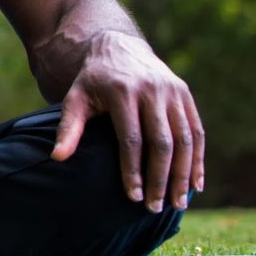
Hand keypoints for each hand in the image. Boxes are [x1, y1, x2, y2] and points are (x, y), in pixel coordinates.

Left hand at [50, 30, 204, 212]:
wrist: (117, 47)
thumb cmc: (93, 81)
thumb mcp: (75, 98)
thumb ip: (68, 128)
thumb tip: (57, 158)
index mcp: (122, 91)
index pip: (130, 139)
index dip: (133, 170)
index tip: (133, 198)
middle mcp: (152, 90)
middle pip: (162, 142)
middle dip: (160, 179)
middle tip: (155, 209)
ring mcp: (172, 91)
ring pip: (184, 139)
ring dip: (183, 174)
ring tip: (178, 203)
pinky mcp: (185, 94)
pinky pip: (196, 131)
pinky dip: (197, 159)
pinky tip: (196, 184)